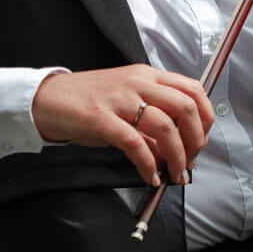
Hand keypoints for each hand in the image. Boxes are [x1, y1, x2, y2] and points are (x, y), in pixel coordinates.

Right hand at [30, 65, 214, 187]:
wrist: (47, 99)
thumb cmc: (88, 101)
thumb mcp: (126, 103)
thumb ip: (152, 121)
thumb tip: (175, 150)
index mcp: (147, 76)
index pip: (193, 89)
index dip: (205, 117)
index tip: (202, 140)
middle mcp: (138, 83)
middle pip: (186, 107)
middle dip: (196, 139)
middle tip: (190, 161)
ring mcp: (120, 99)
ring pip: (165, 126)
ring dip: (176, 156)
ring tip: (174, 175)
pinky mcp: (101, 118)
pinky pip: (135, 143)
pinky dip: (148, 164)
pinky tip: (149, 175)